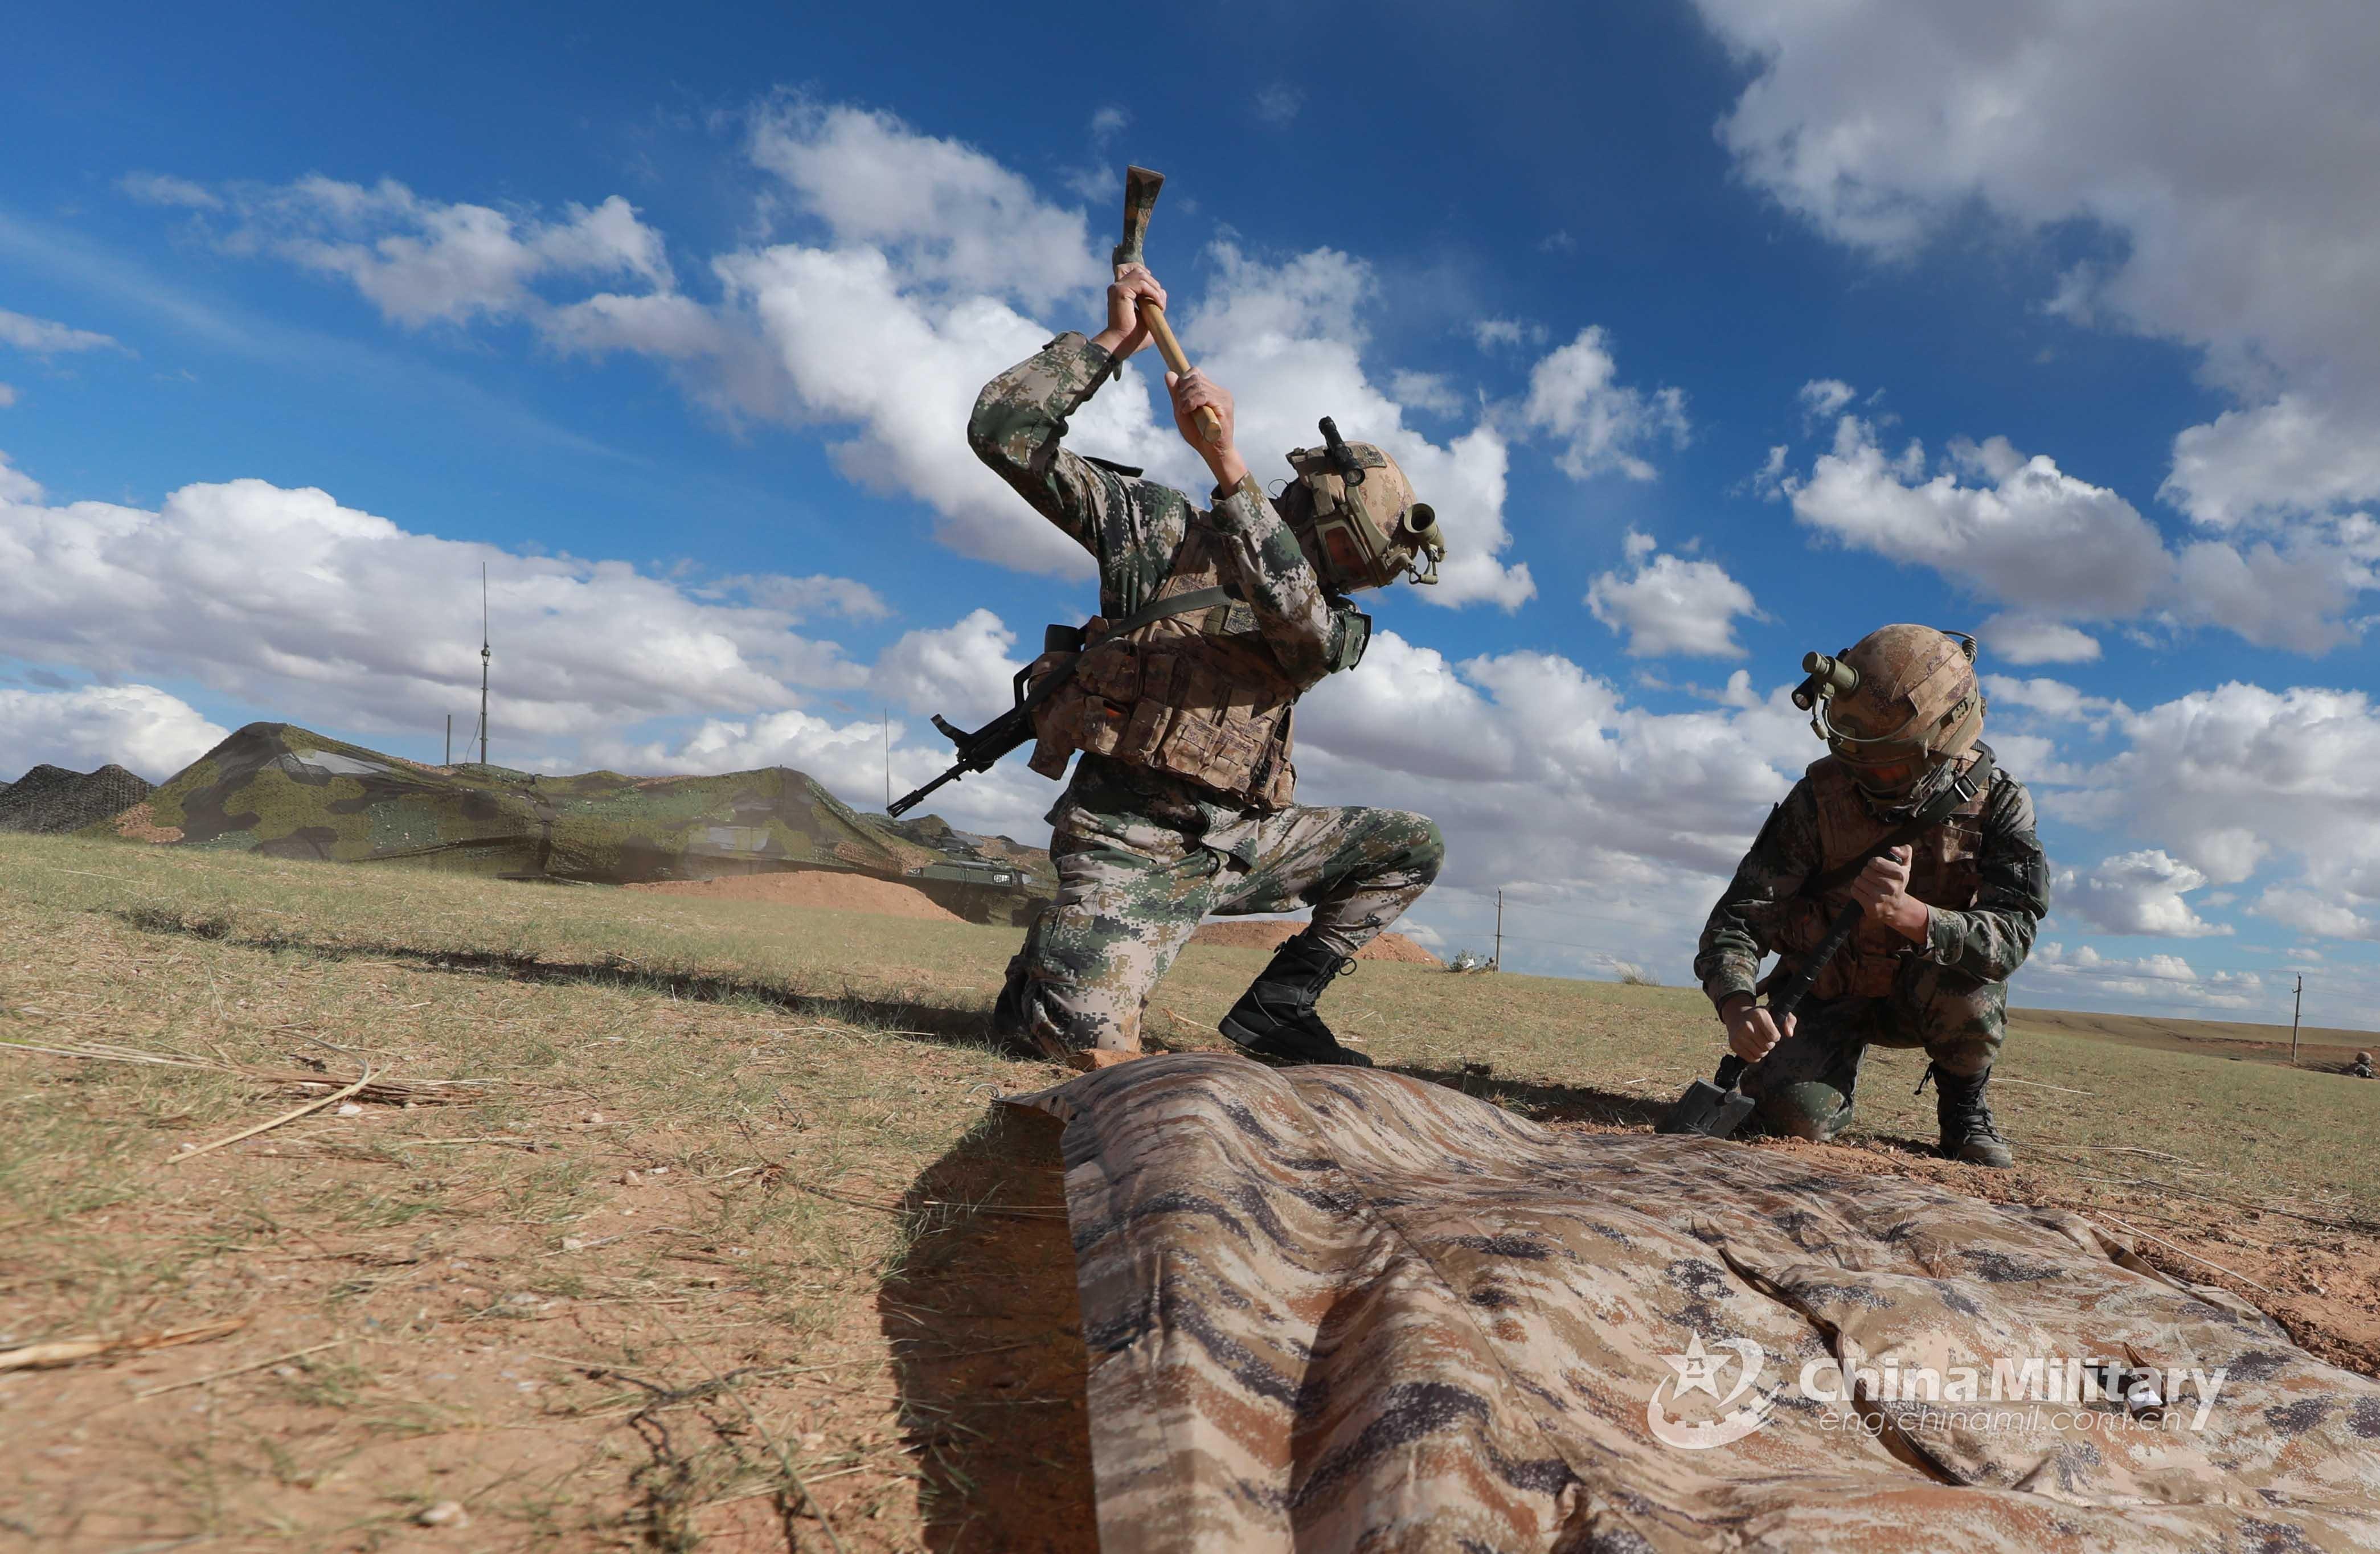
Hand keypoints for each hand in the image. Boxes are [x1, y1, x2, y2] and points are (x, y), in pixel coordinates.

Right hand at [1089, 263, 1166, 360]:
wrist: (1122, 345)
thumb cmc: (1133, 337)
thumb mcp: (1148, 317)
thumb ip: (1153, 304)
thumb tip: (1162, 293)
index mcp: (1121, 292)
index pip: (1133, 270)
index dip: (1148, 276)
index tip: (1158, 294)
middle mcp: (1117, 287)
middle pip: (1140, 271)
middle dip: (1155, 285)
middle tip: (1161, 304)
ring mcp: (1117, 288)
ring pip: (1142, 275)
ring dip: (1155, 288)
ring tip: (1160, 304)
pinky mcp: (1120, 291)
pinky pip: (1142, 284)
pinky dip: (1153, 293)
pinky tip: (1158, 305)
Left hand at [1166, 367, 1245, 483]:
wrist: (1212, 452)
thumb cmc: (1198, 434)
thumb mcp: (1181, 411)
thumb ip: (1176, 394)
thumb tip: (1169, 374)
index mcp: (1211, 391)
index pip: (1195, 372)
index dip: (1184, 380)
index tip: (1181, 399)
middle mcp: (1219, 391)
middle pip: (1194, 377)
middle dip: (1182, 391)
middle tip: (1183, 408)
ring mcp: (1223, 396)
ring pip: (1197, 385)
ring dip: (1186, 399)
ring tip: (1186, 412)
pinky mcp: (1225, 404)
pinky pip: (1203, 395)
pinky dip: (1192, 402)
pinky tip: (1189, 411)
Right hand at [1721, 995, 1794, 1064]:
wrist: (1737, 1016)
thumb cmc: (1760, 1017)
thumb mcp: (1776, 1013)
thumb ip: (1789, 1021)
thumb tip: (1789, 1034)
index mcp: (1759, 1015)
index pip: (1774, 1036)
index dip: (1775, 1036)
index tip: (1771, 1032)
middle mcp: (1747, 1025)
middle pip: (1768, 1046)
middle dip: (1769, 1044)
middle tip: (1764, 1037)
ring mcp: (1739, 1035)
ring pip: (1760, 1054)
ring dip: (1762, 1050)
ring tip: (1758, 1041)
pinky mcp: (1734, 1044)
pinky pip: (1751, 1059)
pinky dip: (1755, 1056)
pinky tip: (1752, 1046)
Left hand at [1848, 844, 1929, 942]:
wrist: (1897, 908)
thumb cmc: (1898, 883)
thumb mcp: (1905, 866)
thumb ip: (1904, 851)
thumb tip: (1892, 849)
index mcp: (1900, 874)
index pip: (1874, 861)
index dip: (1873, 864)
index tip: (1878, 869)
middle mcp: (1891, 887)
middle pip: (1865, 871)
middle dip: (1867, 873)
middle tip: (1874, 879)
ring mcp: (1881, 898)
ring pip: (1858, 880)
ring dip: (1861, 882)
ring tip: (1870, 886)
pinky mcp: (1871, 907)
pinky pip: (1854, 891)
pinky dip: (1857, 890)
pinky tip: (1865, 893)